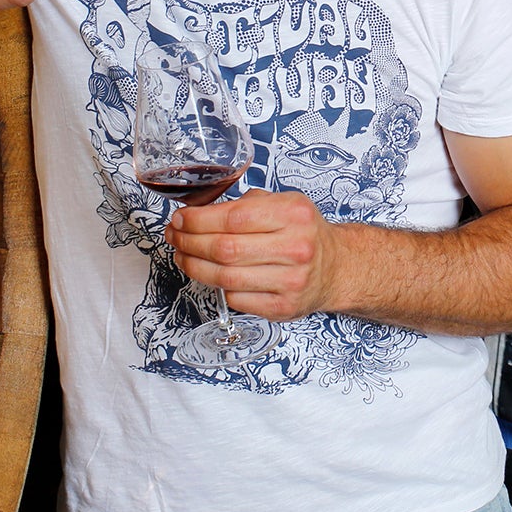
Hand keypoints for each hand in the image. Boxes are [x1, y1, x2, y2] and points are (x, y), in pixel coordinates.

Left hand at [164, 188, 342, 320]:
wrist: (337, 268)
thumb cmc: (304, 234)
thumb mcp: (285, 204)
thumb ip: (247, 204)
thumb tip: (198, 212)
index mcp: (293, 215)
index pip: (233, 217)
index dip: (198, 220)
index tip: (180, 218)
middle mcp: (295, 248)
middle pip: (224, 248)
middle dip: (189, 242)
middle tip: (175, 236)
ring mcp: (290, 281)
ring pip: (224, 277)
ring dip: (194, 266)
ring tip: (182, 255)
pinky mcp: (282, 307)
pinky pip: (234, 298)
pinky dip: (215, 286)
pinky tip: (208, 274)